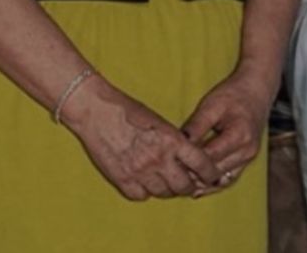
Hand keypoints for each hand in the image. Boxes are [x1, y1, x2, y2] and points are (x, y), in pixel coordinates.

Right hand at [61, 75, 224, 200]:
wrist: (95, 111)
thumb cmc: (127, 110)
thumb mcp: (159, 121)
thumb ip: (174, 143)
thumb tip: (188, 162)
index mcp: (171, 140)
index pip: (202, 165)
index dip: (210, 173)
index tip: (211, 176)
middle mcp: (158, 159)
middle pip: (184, 186)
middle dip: (188, 185)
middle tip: (186, 182)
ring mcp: (140, 172)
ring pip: (163, 193)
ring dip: (166, 188)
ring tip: (161, 178)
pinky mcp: (123, 180)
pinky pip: (142, 196)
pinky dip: (144, 190)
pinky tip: (142, 179)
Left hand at [179, 68, 273, 193]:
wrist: (256, 90)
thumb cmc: (233, 94)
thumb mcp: (211, 105)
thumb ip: (196, 125)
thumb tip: (178, 143)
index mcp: (239, 136)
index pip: (210, 156)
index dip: (189, 161)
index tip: (171, 162)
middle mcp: (247, 151)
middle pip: (216, 172)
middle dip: (194, 175)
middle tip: (172, 175)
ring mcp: (249, 157)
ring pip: (223, 180)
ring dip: (203, 183)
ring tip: (181, 184)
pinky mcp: (246, 159)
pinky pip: (229, 177)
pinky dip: (214, 182)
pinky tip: (197, 185)